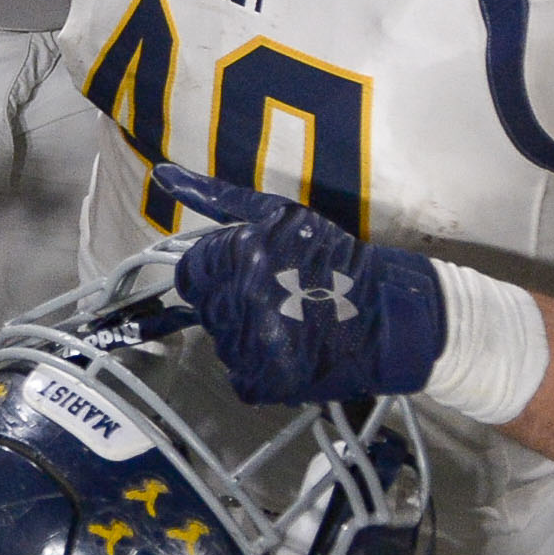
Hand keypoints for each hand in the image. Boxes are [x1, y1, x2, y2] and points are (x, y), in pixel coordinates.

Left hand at [155, 162, 446, 406]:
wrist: (393, 313)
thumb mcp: (279, 213)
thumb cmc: (334, 257)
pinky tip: (292, 355)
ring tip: (289, 328)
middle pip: (205, 310)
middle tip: (275, 303)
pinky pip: (242, 380)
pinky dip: (262, 373)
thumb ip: (216, 196)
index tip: (244, 279)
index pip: (190, 274)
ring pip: (223, 346)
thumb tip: (160, 174)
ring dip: (247, 340)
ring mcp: (257, 342)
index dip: (213, 277)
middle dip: (231, 306)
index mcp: (240, 253)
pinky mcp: (274, 380)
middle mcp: (242, 296)